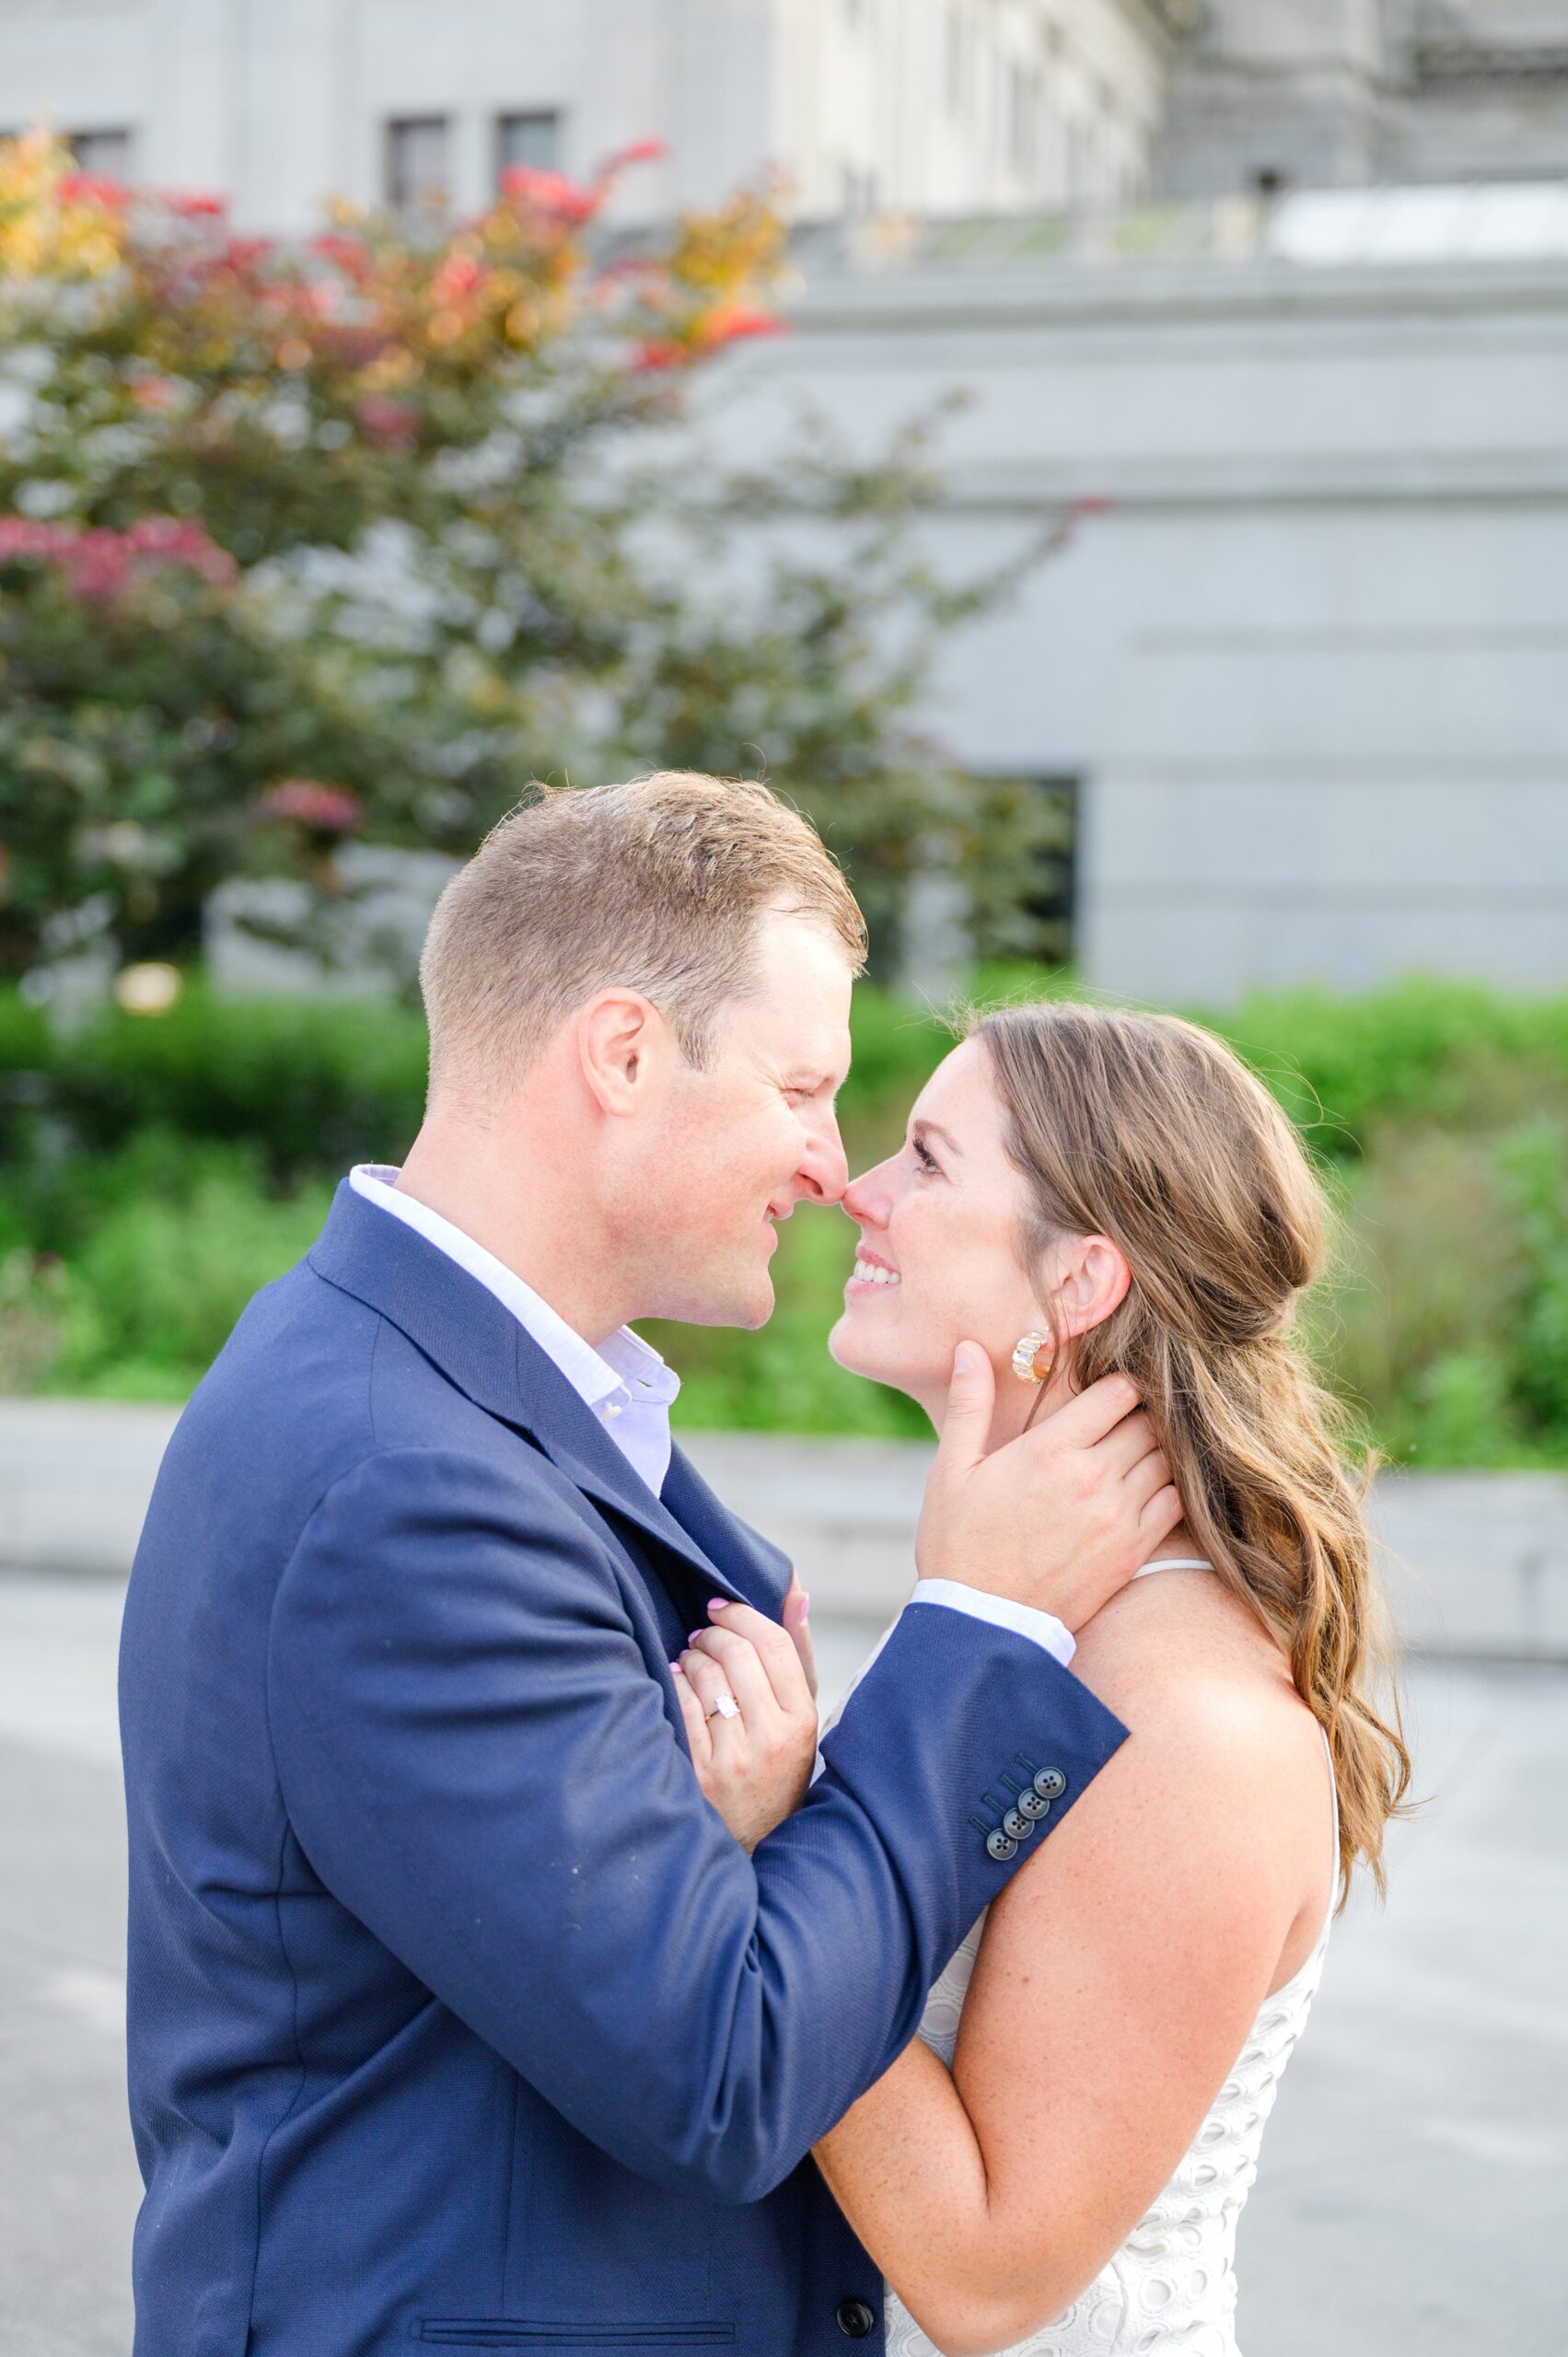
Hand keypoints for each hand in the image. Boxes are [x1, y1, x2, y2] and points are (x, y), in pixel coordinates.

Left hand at [672, 1573, 817, 1852]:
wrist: (752, 1839)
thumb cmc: (776, 1766)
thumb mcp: (799, 1717)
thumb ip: (799, 1654)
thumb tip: (797, 1593)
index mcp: (802, 1720)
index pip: (774, 1645)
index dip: (742, 1615)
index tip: (720, 1606)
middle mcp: (772, 1738)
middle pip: (737, 1655)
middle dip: (712, 1633)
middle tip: (701, 1633)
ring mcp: (734, 1758)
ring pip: (706, 1677)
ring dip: (690, 1656)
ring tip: (689, 1658)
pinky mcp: (699, 1773)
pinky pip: (681, 1705)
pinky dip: (674, 1682)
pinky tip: (675, 1679)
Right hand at [916, 1346, 1180, 1631]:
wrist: (983, 1623)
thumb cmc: (960, 1543)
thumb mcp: (951, 1470)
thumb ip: (968, 1404)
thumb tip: (969, 1348)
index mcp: (1050, 1449)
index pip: (1117, 1393)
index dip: (1118, 1386)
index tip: (1107, 1394)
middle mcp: (1092, 1477)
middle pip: (1147, 1423)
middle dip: (1137, 1417)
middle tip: (1120, 1424)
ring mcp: (1118, 1516)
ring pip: (1165, 1460)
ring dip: (1154, 1452)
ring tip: (1131, 1457)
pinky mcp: (1133, 1551)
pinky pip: (1175, 1503)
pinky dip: (1168, 1490)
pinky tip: (1144, 1492)